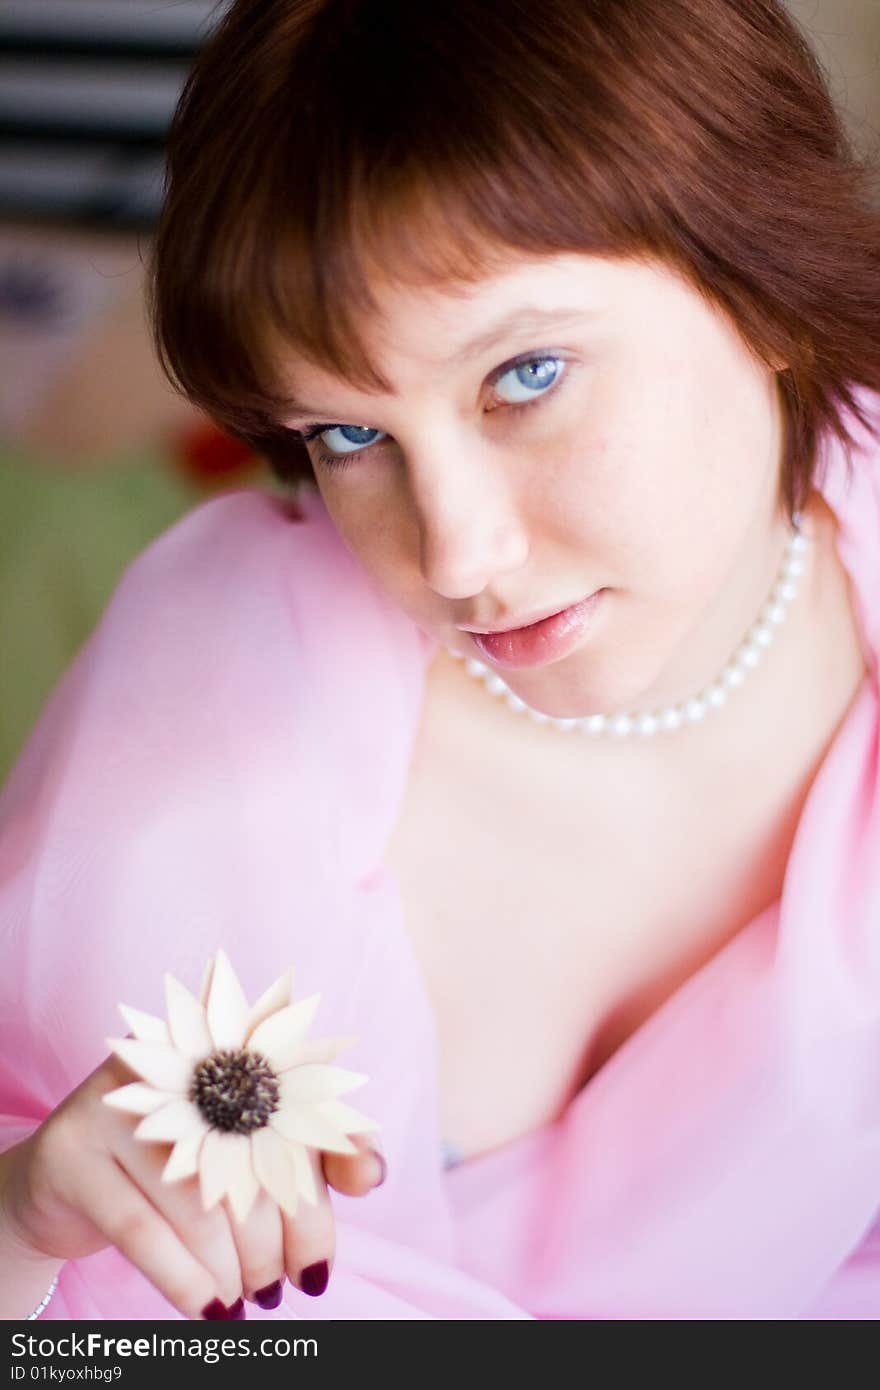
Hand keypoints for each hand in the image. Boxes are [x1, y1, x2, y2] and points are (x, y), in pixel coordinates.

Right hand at [0, 1053, 384, 1318]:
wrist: (63, 1180)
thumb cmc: (176, 1163)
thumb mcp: (244, 1147)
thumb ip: (312, 1153)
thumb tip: (371, 1173)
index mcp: (225, 1041)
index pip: (301, 1094)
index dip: (336, 1155)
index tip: (351, 1210)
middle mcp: (170, 1058)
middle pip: (252, 1156)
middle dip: (280, 1237)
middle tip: (286, 1284)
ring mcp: (115, 1102)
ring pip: (200, 1202)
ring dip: (235, 1267)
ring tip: (247, 1297)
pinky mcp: (74, 1151)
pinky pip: (143, 1232)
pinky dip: (185, 1280)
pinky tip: (209, 1306)